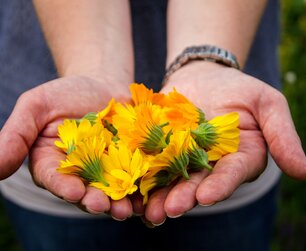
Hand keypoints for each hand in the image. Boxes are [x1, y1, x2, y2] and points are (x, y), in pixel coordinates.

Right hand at [0, 75, 134, 219]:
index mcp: (53, 163)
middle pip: (85, 192)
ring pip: (112, 191)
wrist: (103, 83)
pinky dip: (141, 189)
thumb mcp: (37, 106)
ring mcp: (107, 171)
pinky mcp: (130, 164)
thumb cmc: (66, 93)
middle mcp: (79, 173)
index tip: (73, 191)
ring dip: (119, 202)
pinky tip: (147, 196)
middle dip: (94, 200)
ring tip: (128, 209)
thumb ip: (16, 135)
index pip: (54, 179)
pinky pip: (136, 179)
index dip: (63, 186)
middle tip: (105, 206)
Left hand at [144, 61, 305, 224]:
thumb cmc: (239, 88)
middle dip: (184, 197)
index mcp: (239, 159)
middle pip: (198, 184)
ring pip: (173, 182)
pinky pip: (152, 166)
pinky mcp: (162, 150)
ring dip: (160, 197)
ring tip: (148, 211)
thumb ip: (282, 135)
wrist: (204, 75)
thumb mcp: (267, 104)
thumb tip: (304, 173)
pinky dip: (143, 178)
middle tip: (170, 209)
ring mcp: (184, 160)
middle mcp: (211, 166)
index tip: (206, 196)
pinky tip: (132, 190)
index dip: (220, 186)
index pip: (231, 175)